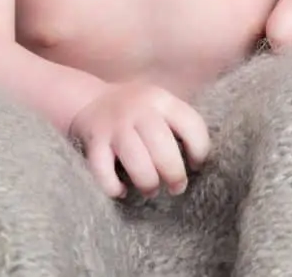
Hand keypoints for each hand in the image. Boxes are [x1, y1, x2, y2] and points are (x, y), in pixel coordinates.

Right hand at [68, 81, 210, 198]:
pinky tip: (121, 190)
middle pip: (163, 147)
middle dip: (174, 174)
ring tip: (151, 189)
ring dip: (148, 183)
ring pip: (137, 162)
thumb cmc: (137, 112)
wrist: (91, 101)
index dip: (200, 151)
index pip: (191, 124)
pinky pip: (103, 172)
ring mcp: (115, 126)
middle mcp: (139, 110)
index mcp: (161, 100)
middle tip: (176, 187)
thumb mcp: (159, 105)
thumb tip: (199, 162)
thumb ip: (178, 125)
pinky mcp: (94, 143)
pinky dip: (113, 187)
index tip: (196, 164)